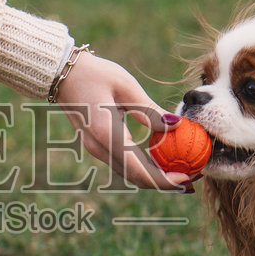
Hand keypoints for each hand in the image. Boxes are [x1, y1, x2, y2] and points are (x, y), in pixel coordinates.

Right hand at [54, 51, 191, 190]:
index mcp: (106, 136)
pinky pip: (125, 163)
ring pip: (131, 174)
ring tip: (184, 170)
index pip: (140, 170)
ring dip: (157, 176)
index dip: (166, 180)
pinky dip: (146, 166)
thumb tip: (178, 126)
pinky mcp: (98, 145)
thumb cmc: (94, 73)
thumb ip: (149, 110)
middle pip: (137, 178)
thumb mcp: (126, 86)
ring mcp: (96, 149)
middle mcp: (99, 148)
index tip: (189, 177)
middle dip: (167, 182)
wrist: (60, 73)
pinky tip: (164, 159)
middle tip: (194, 176)